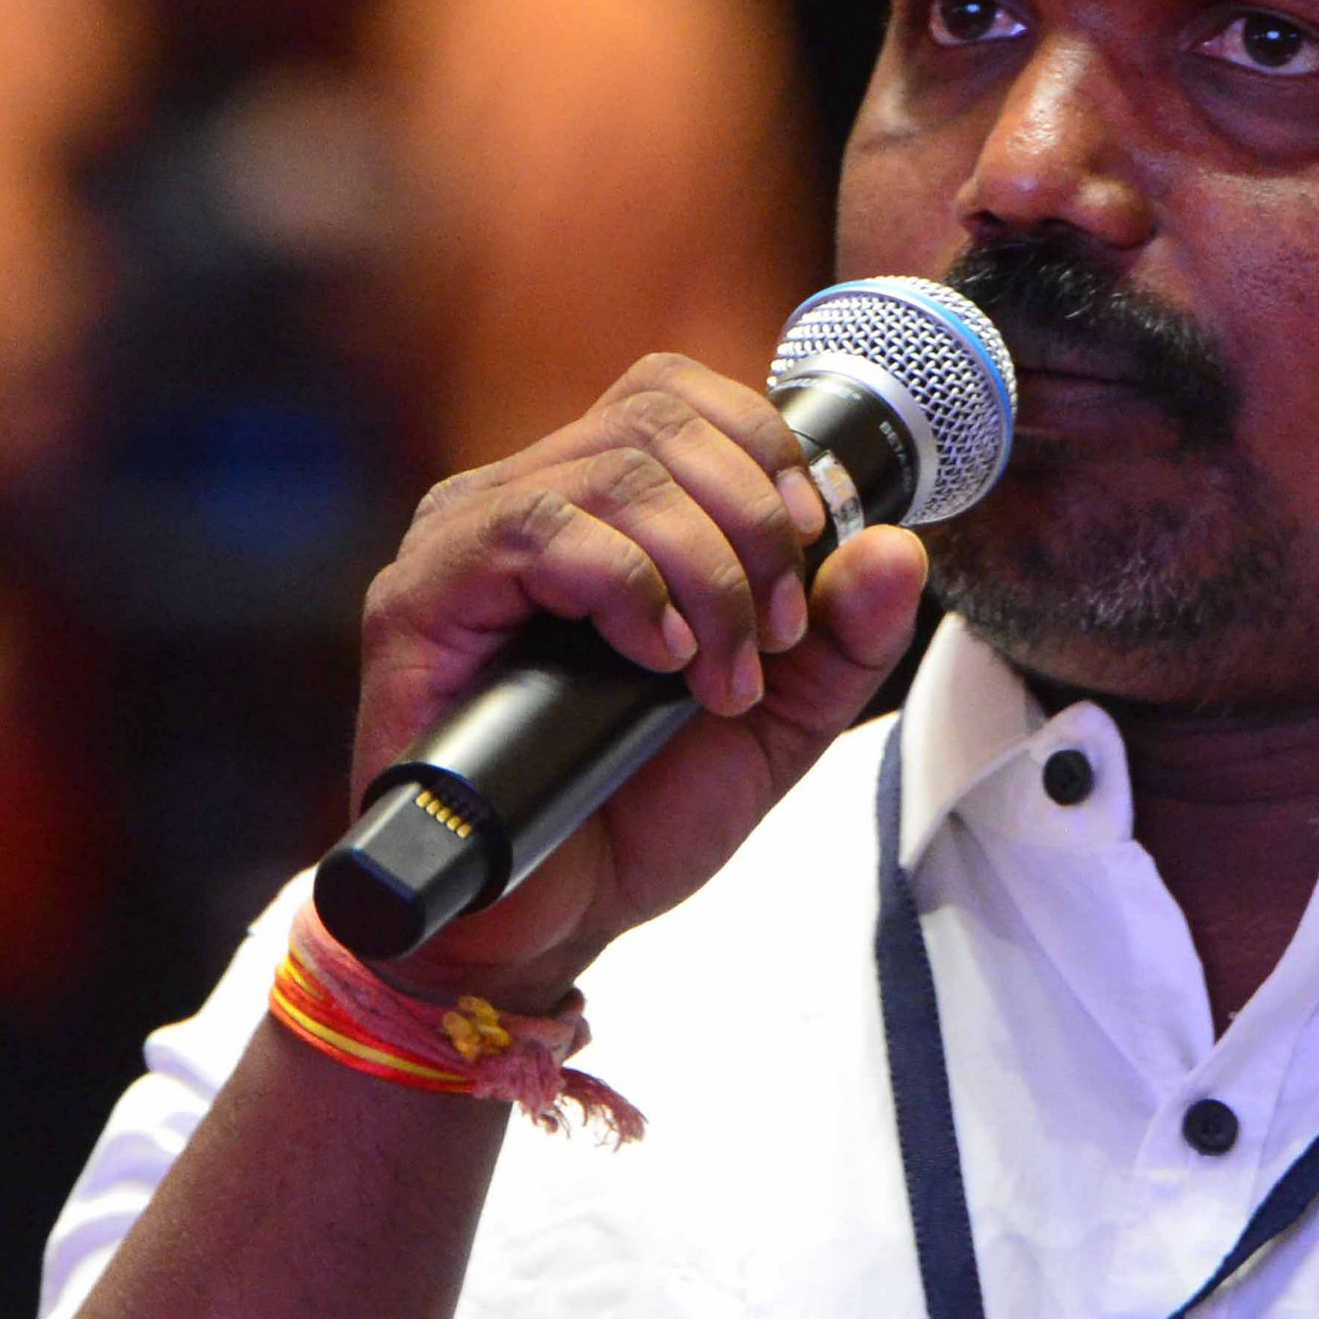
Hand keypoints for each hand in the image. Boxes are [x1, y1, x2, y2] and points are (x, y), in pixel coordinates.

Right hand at [348, 354, 930, 1008]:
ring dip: (706, 571)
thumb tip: (898, 545)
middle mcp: (520, 502)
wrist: (542, 925)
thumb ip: (842, 637)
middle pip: (657, 416)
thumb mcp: (776, 721)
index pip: (677, 393)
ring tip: (722, 674)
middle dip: (754, 523)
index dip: (764, 449)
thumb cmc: (633, 816)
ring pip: (614, 473)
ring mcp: (463, 544)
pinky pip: (538, 532)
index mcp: (593, 507)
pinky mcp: (420, 599)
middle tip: (775, 635)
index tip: (814, 544)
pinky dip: (629, 588)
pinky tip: (660, 660)